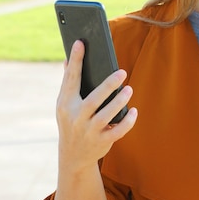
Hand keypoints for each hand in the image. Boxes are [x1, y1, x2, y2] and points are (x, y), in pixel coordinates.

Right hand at [56, 40, 137, 172]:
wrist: (72, 156)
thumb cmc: (71, 122)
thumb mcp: (64, 104)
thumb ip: (68, 83)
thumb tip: (69, 58)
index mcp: (66, 104)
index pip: (71, 79)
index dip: (75, 60)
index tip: (80, 42)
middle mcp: (76, 118)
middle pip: (93, 100)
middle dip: (108, 86)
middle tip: (122, 72)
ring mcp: (89, 131)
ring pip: (106, 116)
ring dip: (119, 102)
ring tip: (129, 89)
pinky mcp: (102, 141)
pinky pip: (117, 131)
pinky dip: (127, 121)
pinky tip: (134, 111)